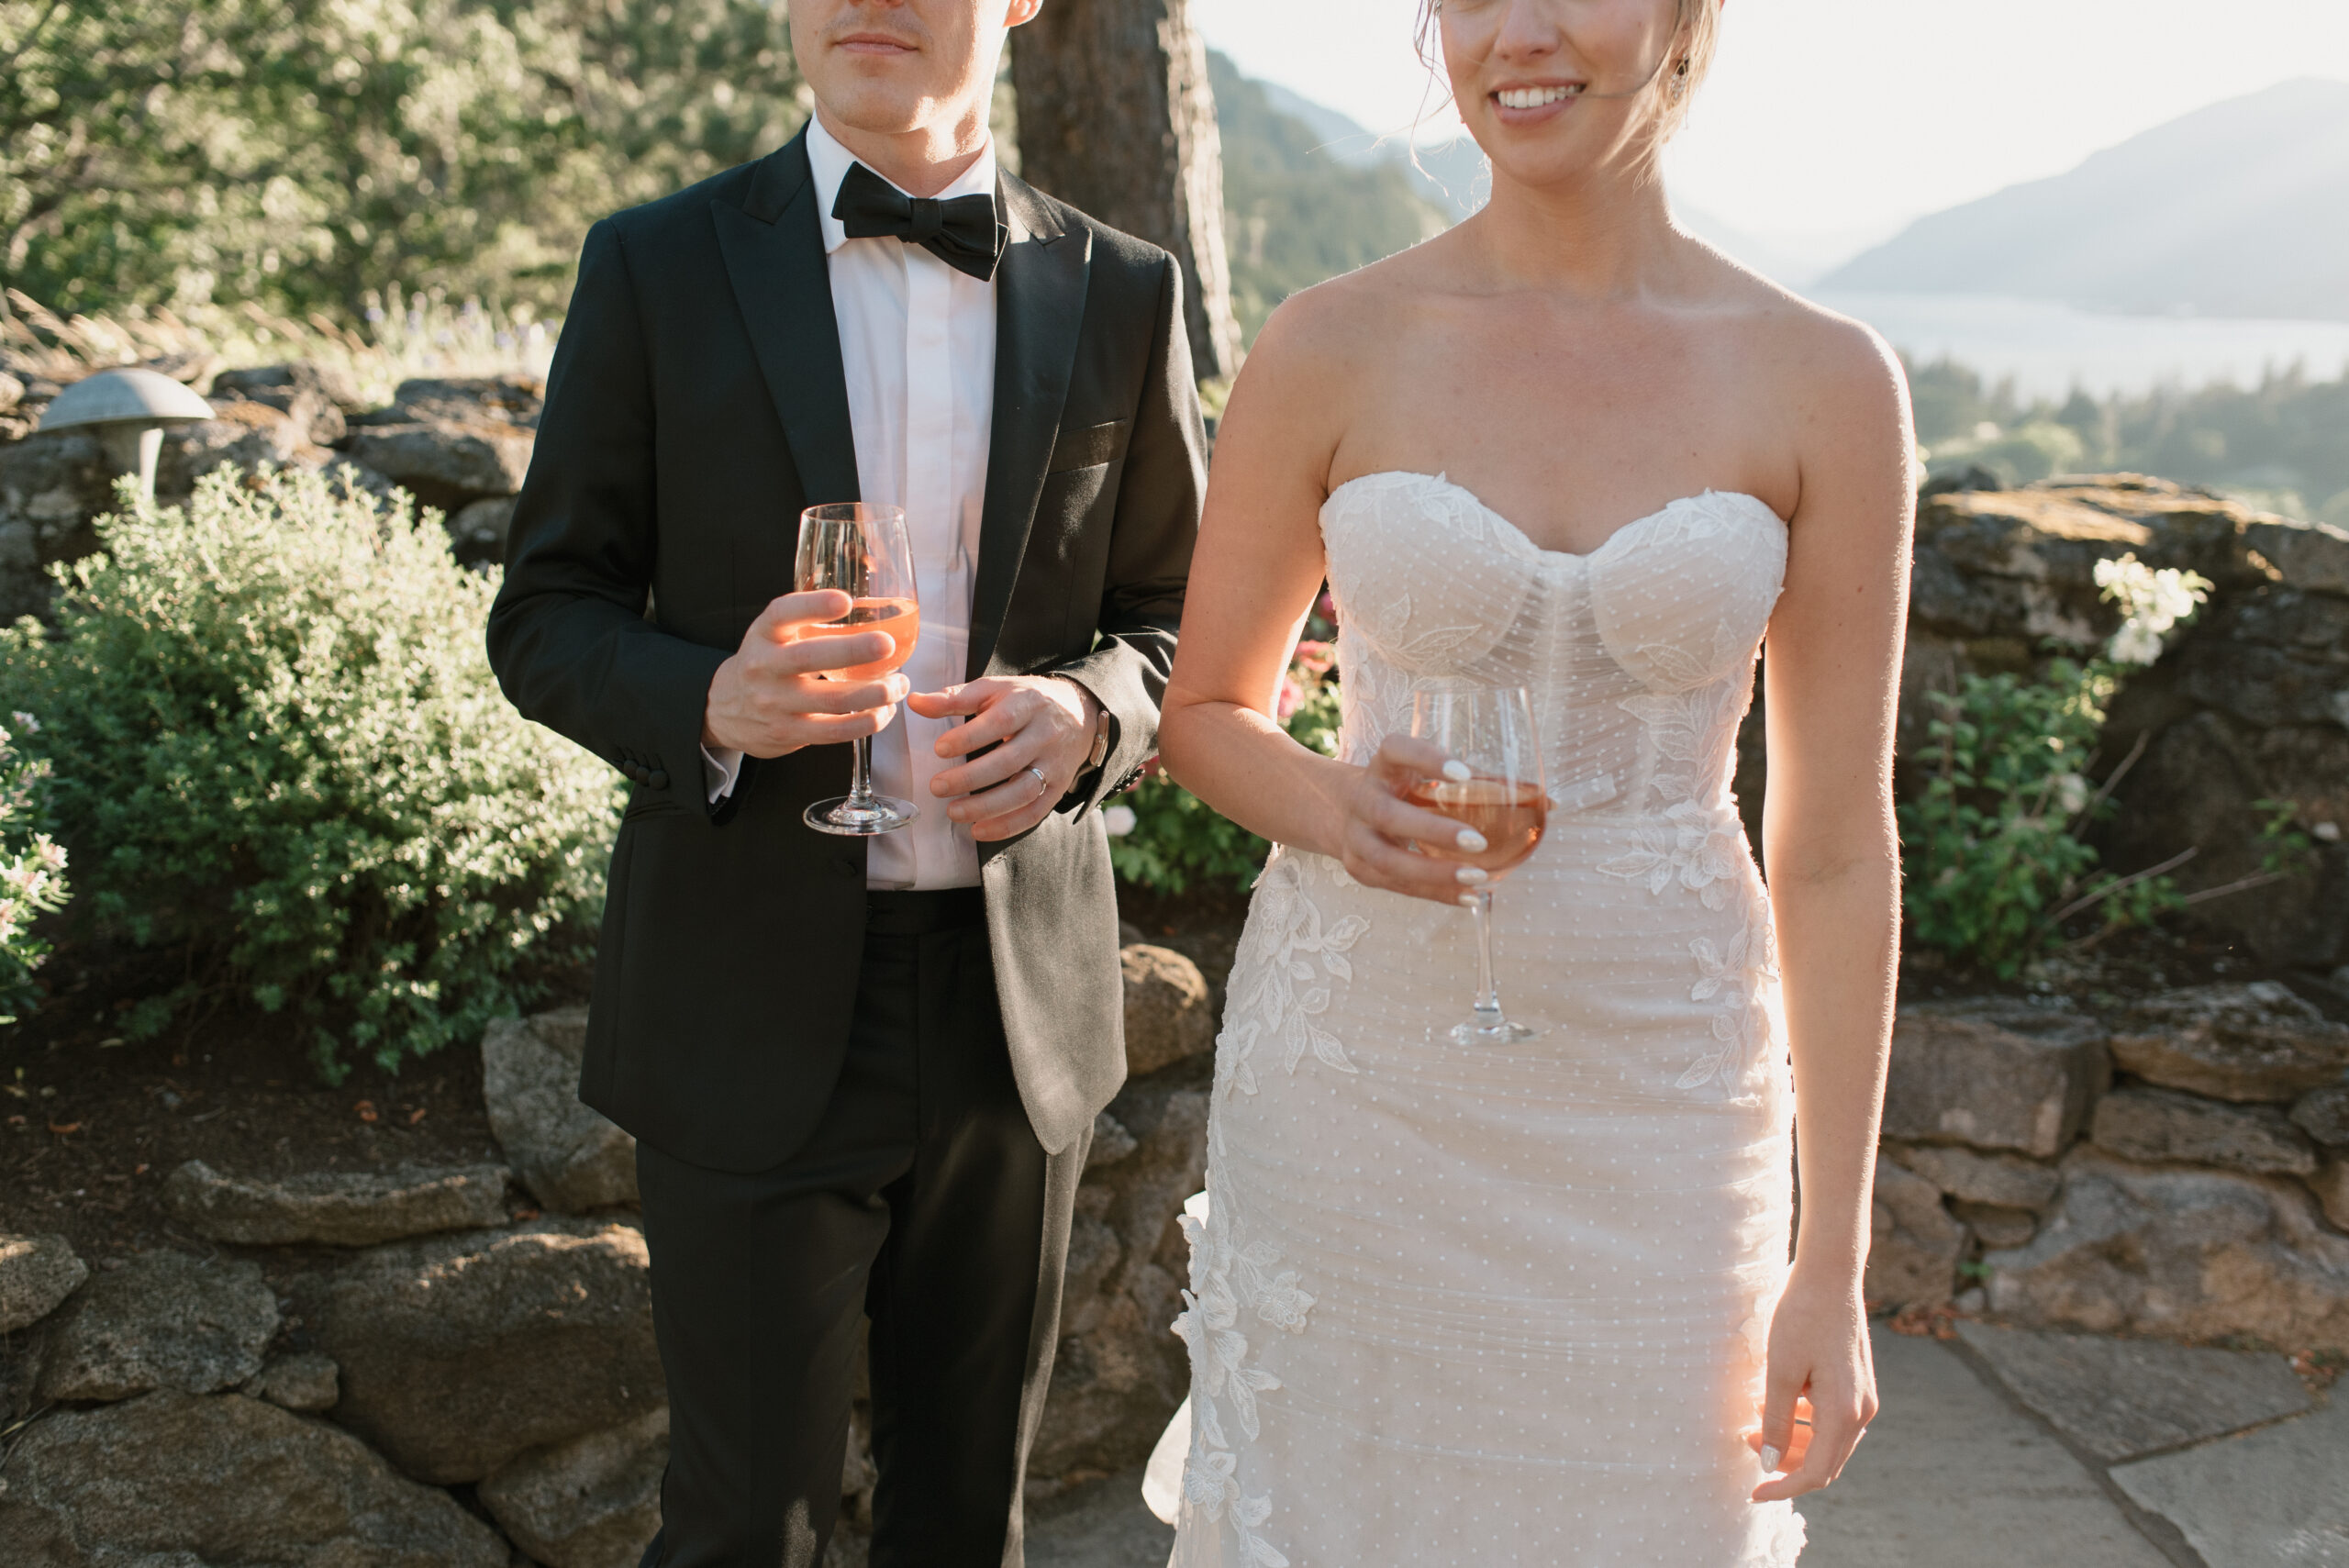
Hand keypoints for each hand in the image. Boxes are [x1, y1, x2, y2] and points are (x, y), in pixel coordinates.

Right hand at [702, 590, 909, 757]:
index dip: (813, 605)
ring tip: (899, 683)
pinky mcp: (790, 732)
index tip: (845, 601)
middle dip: (853, 651)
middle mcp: (765, 667)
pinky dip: (866, 722)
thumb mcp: (771, 635)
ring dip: (874, 693)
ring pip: (831, 700)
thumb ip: (806, 622)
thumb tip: (868, 606)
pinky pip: (835, 731)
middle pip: (809, 658)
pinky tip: (885, 712)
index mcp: (764, 635)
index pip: (782, 614)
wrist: (724, 710)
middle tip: (887, 644)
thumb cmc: (764, 664)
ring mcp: (776, 703)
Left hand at [906, 677, 1098, 842]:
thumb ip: (954, 698)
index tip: (939, 749)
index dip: (970, 737)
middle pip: (1010, 760)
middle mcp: (1045, 734)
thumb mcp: (994, 690)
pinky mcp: (1058, 788)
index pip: (1001, 721)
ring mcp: (1054, 764)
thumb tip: (914, 702)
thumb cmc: (1024, 701)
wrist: (1078, 711)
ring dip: (987, 807)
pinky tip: (978, 830)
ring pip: (1023, 791)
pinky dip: (1007, 826)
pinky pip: (1035, 812)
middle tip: (937, 787)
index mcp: (1028, 704)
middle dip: (971, 777)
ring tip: (953, 812)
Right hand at [1328, 736, 1495, 904]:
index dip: (1427, 759)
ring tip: (1477, 878)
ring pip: (1388, 860)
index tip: (1463, 774)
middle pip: (1388, 815)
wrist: (1342, 812)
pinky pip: (1397, 886)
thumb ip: (1477, 785)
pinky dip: (1436, 894)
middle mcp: (1363, 799)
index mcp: (1383, 766)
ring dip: (1434, 873)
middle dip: (1433, 831)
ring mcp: (1356, 838)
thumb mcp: (1423, 775)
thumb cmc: (1402, 790)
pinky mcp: (1360, 869)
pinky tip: (1469, 897)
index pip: (1396, 750)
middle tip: (1478, 842)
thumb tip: (1546, 802)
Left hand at [1747, 1268, 1876, 1501]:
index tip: (1753, 1493)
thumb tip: (1768, 1462)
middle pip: (1824, 1461)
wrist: (1829, 1276)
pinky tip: (1777, 1405)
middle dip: (1784, 1463)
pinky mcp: (1857, 1385)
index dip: (1783, 1487)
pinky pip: (1831, 1420)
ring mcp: (1864, 1398)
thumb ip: (1776, 1421)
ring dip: (1793, 1442)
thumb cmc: (1802, 1318)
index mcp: (1845, 1413)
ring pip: (1827, 1442)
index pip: (1816, 1472)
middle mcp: (1862, 1411)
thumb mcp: (1780, 1371)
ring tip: (1755, 1423)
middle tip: (1746, 1441)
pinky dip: (1804, 1423)